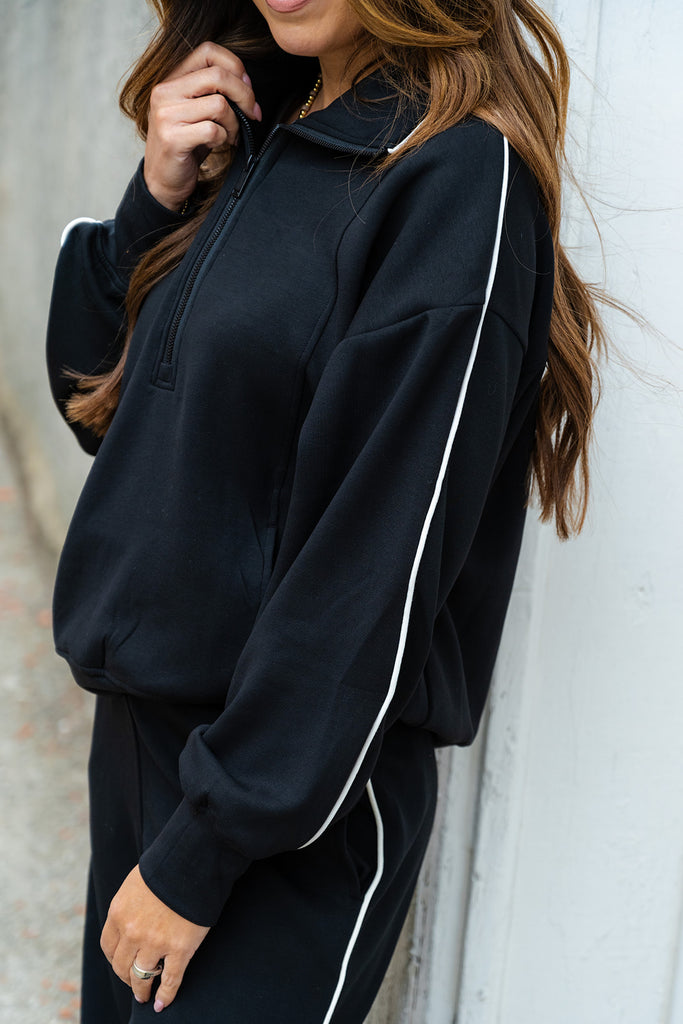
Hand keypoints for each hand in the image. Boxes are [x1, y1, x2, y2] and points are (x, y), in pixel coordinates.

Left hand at [100, 865, 209, 1012]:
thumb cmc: (167, 866)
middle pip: (122, 965)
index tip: (121, 963)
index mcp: (119, 913)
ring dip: (141, 990)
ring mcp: (156, 943)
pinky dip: (165, 995)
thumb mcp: (137, 882)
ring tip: (144, 996)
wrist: (193, 859)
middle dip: (126, 977)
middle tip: (133, 983)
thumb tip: (130, 919)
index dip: (114, 959)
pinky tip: (162, 1004)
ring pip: (142, 977)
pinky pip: (170, 980)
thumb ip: (130, 905)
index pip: (108, 946)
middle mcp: (132, 932)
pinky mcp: (180, 949)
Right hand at [143, 41, 261, 211]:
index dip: (235, 66)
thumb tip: (247, 83)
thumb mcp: (196, 111)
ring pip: (220, 105)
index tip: (247, 86)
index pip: (208, 52)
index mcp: (171, 79)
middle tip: (252, 113)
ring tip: (231, 134)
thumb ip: (212, 91)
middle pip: (218, 76)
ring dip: (235, 123)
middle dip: (245, 95)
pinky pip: (213, 130)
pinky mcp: (173, 138)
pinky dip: (224, 139)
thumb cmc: (185, 144)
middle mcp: (165, 92)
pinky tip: (220, 144)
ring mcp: (167, 115)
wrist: (163, 180)